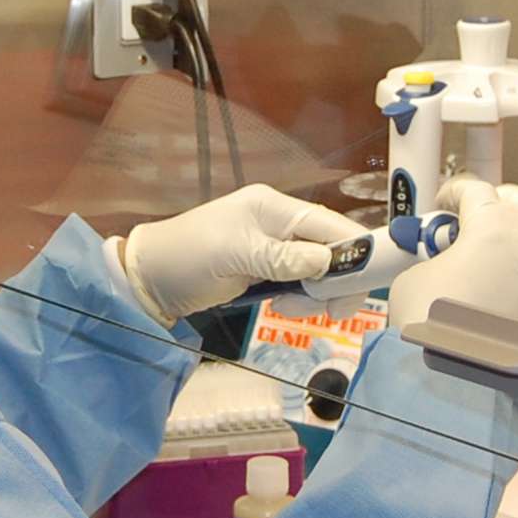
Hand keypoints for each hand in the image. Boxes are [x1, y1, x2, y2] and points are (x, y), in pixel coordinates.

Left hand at [120, 184, 369, 324]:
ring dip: (316, 294)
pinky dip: (301, 298)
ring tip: (288, 309)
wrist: (151, 277)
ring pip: (319, 270)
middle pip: (332, 248)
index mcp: (273, 207)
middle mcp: (279, 223)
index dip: (355, 249)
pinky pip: (300, 282)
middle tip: (326, 310)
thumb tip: (327, 263)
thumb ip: (282, 259)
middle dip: (335, 279)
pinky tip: (282, 307)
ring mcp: (273, 247)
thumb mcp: (235, 255)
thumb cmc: (187, 257)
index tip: (367, 281)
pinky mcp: (266, 269)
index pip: (329, 224)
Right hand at [388, 179, 517, 330]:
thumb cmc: (431, 317)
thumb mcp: (413, 277)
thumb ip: (433, 260)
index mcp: (490, 223)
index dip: (456, 191)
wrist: (461, 365)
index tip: (445, 202)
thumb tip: (441, 266)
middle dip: (502, 197)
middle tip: (484, 209)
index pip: (475, 189)